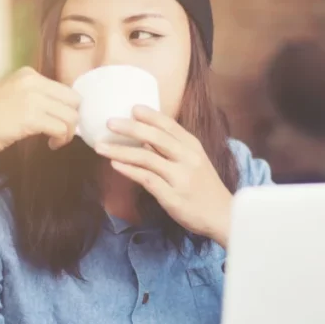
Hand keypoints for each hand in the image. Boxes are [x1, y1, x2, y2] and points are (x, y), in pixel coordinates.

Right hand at [0, 67, 80, 157]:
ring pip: (71, 116)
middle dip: (72, 118)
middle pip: (74, 100)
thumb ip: (34, 95)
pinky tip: (51, 144)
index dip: (67, 107)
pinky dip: (61, 139)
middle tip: (62, 132)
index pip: (64, 89)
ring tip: (56, 140)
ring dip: (68, 132)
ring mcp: (32, 98)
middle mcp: (32, 81)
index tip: (59, 120)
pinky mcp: (32, 117)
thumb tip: (60, 107)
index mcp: (28, 74)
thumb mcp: (11, 95)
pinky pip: (62, 128)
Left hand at [95, 106, 233, 247]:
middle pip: (156, 137)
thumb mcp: (194, 161)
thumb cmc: (205, 187)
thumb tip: (144, 136)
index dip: (150, 115)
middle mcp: (187, 158)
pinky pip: (146, 179)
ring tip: (100, 146)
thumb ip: (173, 148)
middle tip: (109, 122)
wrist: (223, 215)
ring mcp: (180, 177)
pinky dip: (129, 171)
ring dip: (121, 151)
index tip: (132, 108)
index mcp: (193, 146)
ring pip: (146, 158)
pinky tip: (115, 165)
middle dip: (130, 128)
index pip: (169, 125)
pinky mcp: (172, 197)